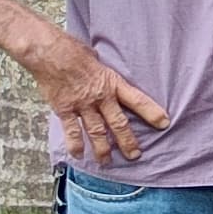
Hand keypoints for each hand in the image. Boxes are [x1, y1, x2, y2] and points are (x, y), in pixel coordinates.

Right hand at [24, 38, 170, 166]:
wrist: (49, 52)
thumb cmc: (73, 51)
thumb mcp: (98, 60)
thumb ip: (104, 75)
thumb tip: (106, 78)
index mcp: (112, 83)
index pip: (137, 100)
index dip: (152, 112)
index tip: (164, 123)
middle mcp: (100, 97)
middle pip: (118, 123)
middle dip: (127, 141)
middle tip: (135, 154)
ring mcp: (82, 105)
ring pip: (97, 131)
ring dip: (103, 149)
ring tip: (107, 162)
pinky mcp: (64, 109)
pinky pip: (71, 131)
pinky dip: (75, 144)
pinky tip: (79, 155)